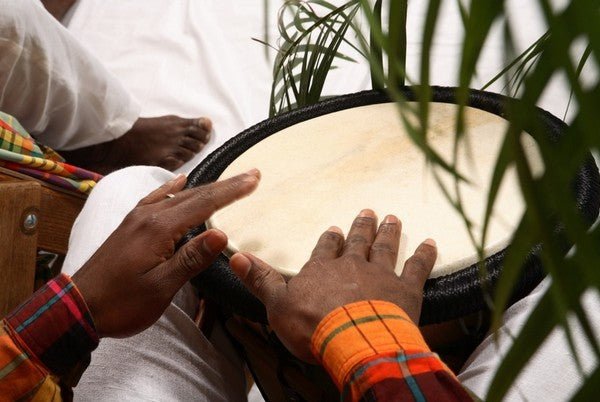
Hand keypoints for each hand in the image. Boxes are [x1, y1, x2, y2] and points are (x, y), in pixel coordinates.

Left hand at [72, 169, 259, 337]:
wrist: (78, 306)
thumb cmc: (121, 302)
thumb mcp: (160, 287)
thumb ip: (191, 259)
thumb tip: (222, 234)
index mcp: (159, 229)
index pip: (204, 203)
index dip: (232, 191)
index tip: (255, 179)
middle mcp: (149, 216)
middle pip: (195, 194)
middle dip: (225, 185)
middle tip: (252, 175)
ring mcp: (138, 218)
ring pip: (179, 195)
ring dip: (206, 187)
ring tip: (227, 180)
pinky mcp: (131, 225)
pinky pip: (158, 198)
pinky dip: (174, 188)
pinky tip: (180, 181)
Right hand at [230, 209, 436, 362]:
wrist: (353, 339)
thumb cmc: (313, 325)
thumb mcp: (276, 304)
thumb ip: (260, 279)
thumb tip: (235, 257)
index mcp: (322, 270)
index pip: (325, 250)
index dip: (330, 240)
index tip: (335, 230)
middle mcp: (352, 266)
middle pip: (358, 242)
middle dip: (362, 227)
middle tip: (369, 211)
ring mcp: (380, 275)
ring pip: (384, 248)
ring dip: (388, 233)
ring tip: (392, 218)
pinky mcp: (405, 290)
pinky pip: (417, 267)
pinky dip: (424, 254)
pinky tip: (430, 243)